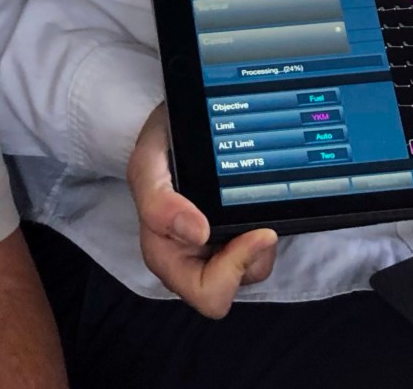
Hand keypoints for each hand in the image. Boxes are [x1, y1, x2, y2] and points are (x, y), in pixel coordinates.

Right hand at [126, 103, 276, 317]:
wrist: (181, 118)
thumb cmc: (161, 141)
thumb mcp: (148, 162)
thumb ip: (158, 201)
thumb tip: (196, 234)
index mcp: (165, 252)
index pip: (207, 293)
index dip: (233, 271)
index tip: (255, 232)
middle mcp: (191, 258)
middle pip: (234, 286)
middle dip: (252, 258)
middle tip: (259, 221)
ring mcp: (215, 248)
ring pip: (252, 269)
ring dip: (261, 243)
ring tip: (255, 202)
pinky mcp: (235, 235)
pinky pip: (260, 250)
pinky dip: (264, 230)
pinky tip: (257, 202)